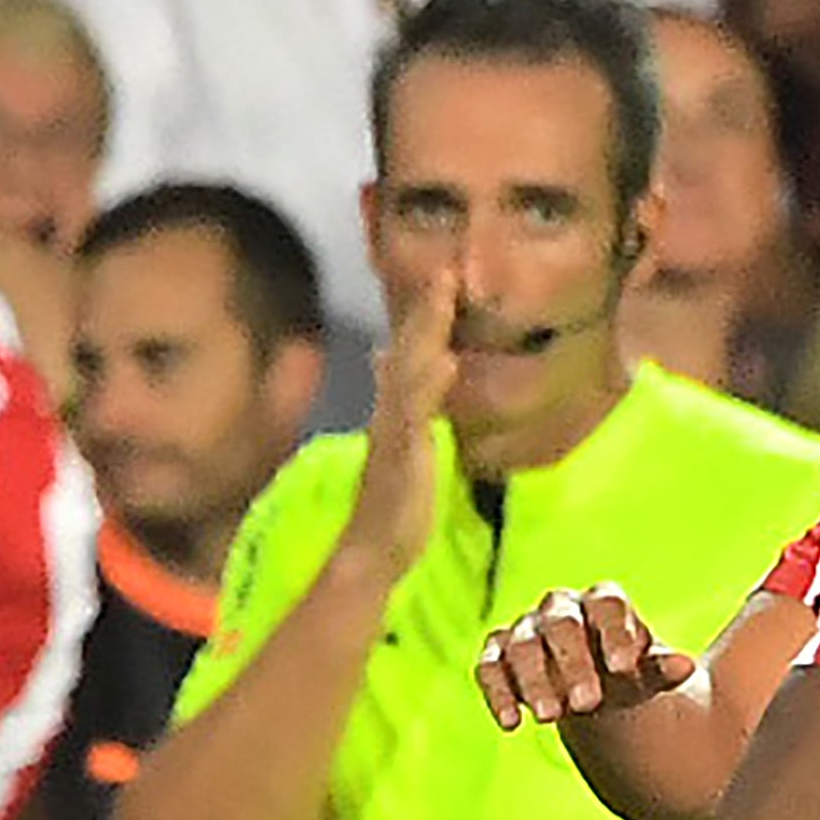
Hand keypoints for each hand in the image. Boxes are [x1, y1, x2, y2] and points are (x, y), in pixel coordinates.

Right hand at [342, 267, 458, 584]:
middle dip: (426, 311)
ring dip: (427, 332)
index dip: (426, 317)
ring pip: (410, 372)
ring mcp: (395, 432)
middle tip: (444, 270)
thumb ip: (404, 407)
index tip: (444, 278)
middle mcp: (391, 413)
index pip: (411, 355)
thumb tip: (390, 367)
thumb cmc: (395, 502)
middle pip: (409, 352)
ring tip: (444, 295)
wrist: (372, 549)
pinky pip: (416, 414)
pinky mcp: (402, 455)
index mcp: (396, 411)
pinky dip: (429, 385)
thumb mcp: (404, 447)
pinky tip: (446, 360)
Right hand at [475, 582, 698, 729]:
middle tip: (586, 704)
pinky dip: (497, 693)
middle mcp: (561, 608)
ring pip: (522, 646)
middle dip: (572, 663)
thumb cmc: (626, 674)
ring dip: (535, 681)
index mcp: (604, 602)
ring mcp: (525, 629)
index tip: (622, 668)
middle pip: (561, 624)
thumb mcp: (649, 673)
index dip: (614, 633)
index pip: (608, 605)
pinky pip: (487, 667)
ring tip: (551, 717)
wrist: (593, 693)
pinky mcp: (496, 654)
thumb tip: (685, 666)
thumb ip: (664, 668)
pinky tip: (511, 723)